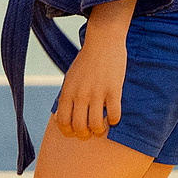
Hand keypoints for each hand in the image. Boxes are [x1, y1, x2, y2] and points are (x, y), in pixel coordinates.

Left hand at [52, 1, 132, 140]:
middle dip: (84, 134)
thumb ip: (67, 97)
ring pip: (96, 125)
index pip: (63, 121)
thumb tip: (62, 117)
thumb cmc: (86, 62)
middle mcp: (80, 94)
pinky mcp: (114, 90)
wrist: (102, 42)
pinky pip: (114, 115)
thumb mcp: (70, 79)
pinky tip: (113, 116)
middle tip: (90, 132)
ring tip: (101, 126)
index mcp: (67, 92)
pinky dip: (114, 120)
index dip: (68, 132)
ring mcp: (97, 93)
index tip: (75, 133)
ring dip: (99, 130)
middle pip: (79, 127)